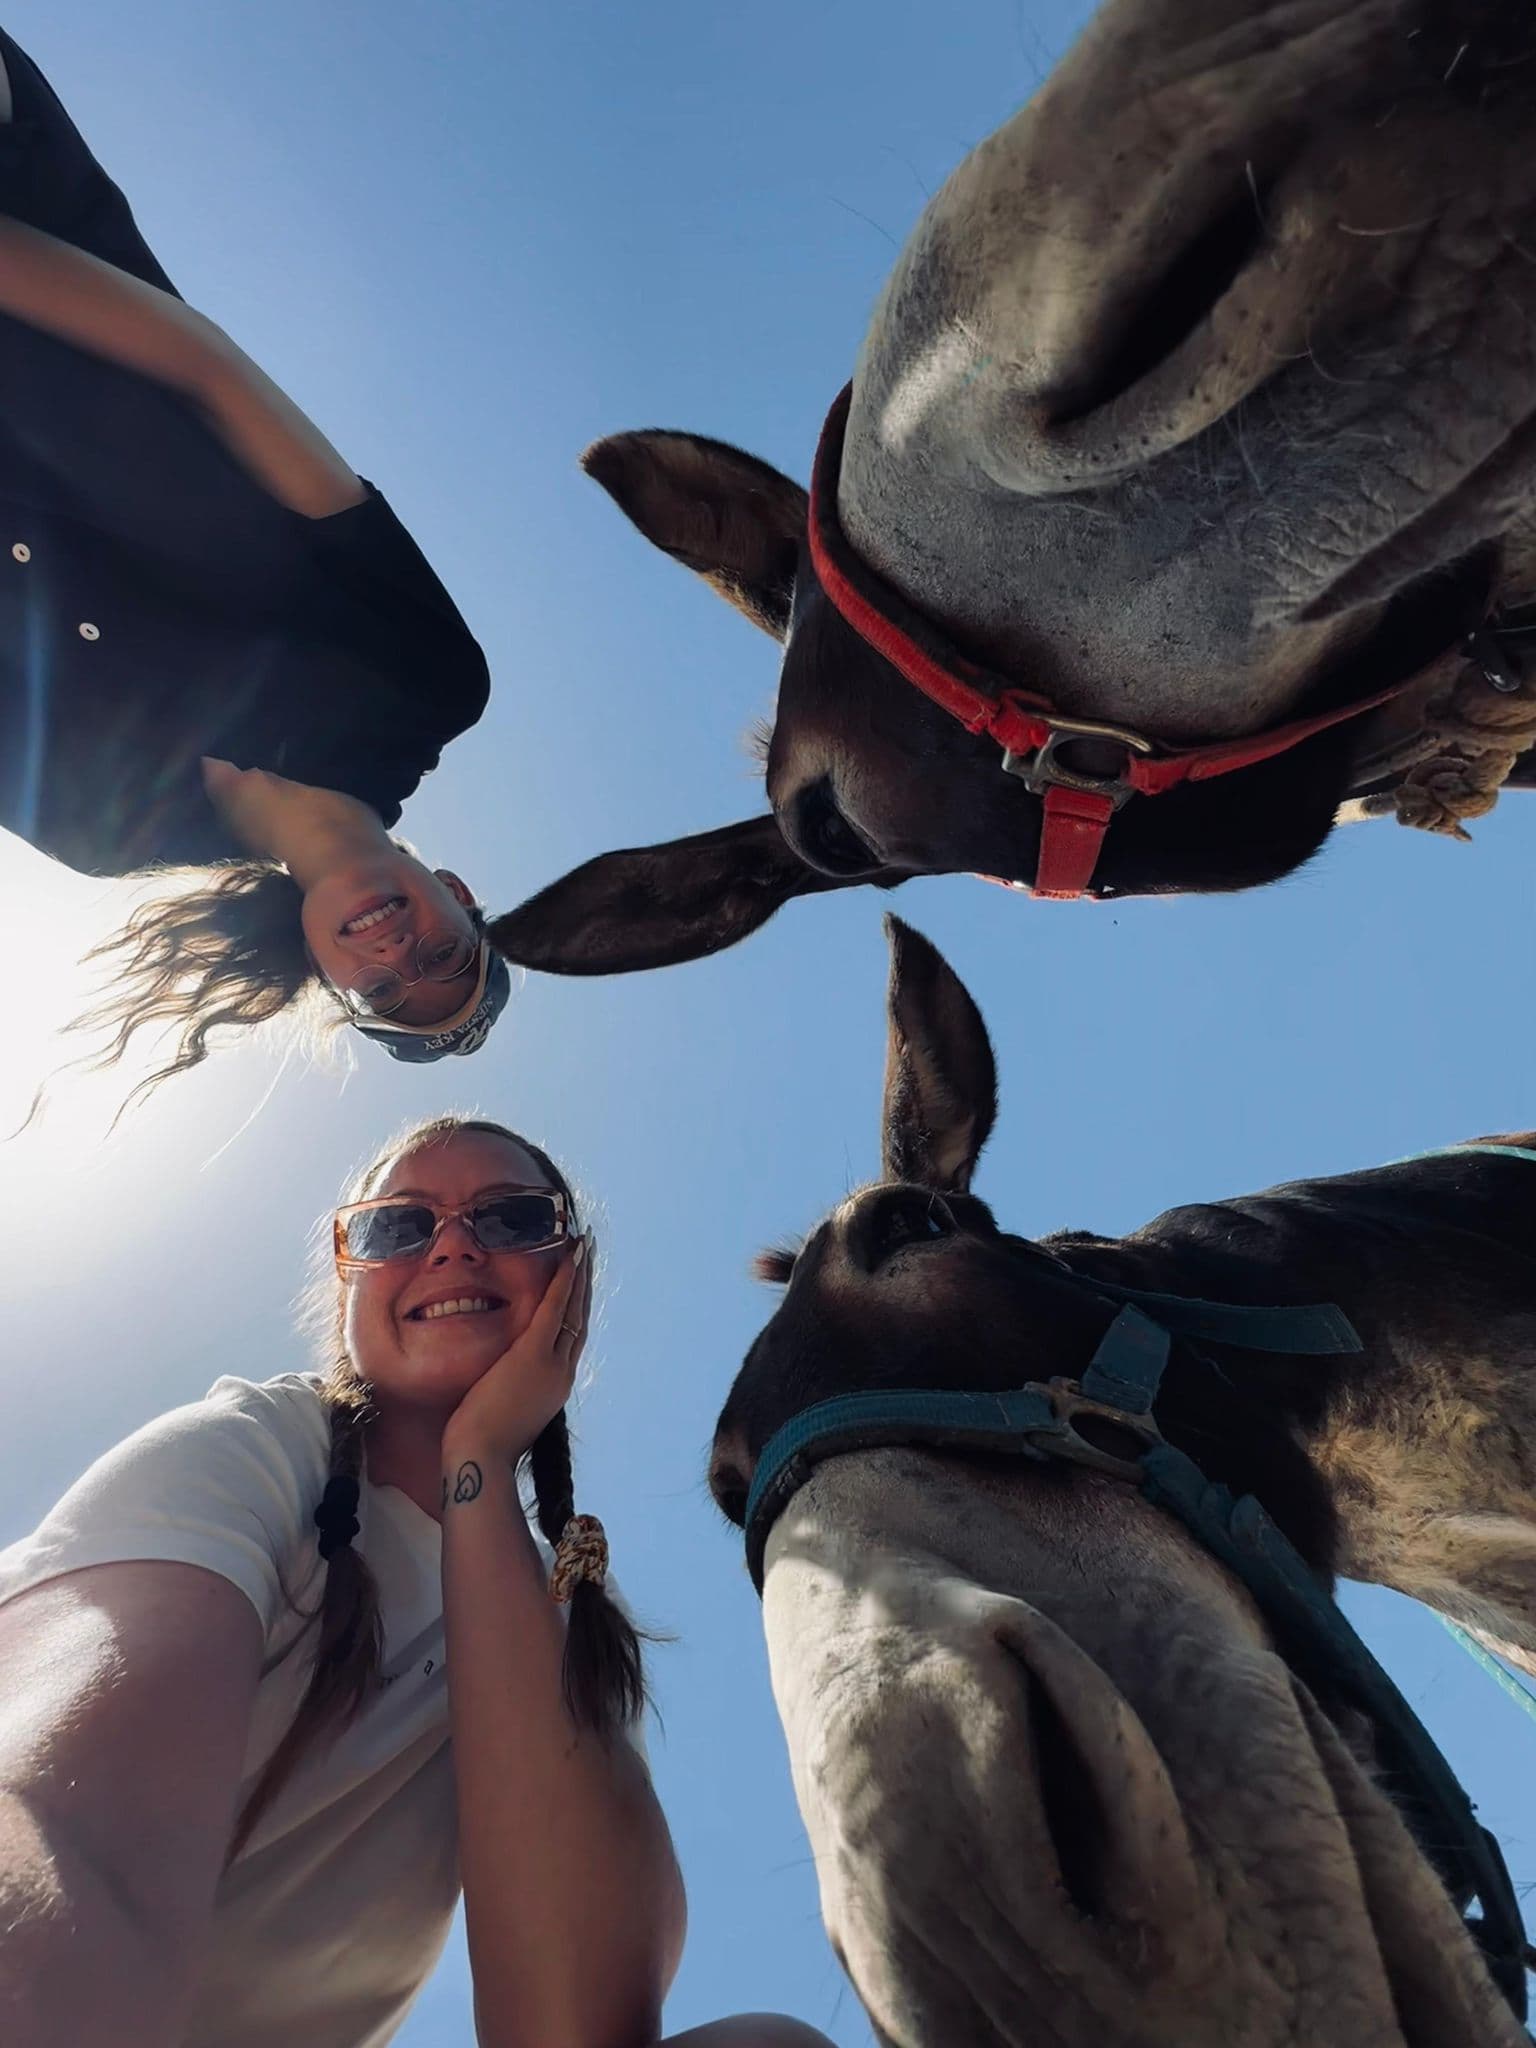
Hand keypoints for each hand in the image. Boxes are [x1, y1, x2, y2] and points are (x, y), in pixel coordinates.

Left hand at [441, 1234, 592, 1467]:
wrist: (480, 1459)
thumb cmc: (480, 1445)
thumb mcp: (502, 1414)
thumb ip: (508, 1394)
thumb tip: (498, 1386)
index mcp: (553, 1387)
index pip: (569, 1340)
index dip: (576, 1310)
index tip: (580, 1287)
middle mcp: (561, 1373)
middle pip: (579, 1320)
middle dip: (585, 1286)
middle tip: (591, 1255)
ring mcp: (551, 1363)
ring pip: (572, 1309)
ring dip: (581, 1275)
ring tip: (587, 1247)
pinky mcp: (533, 1355)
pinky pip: (554, 1308)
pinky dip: (565, 1281)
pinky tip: (571, 1256)